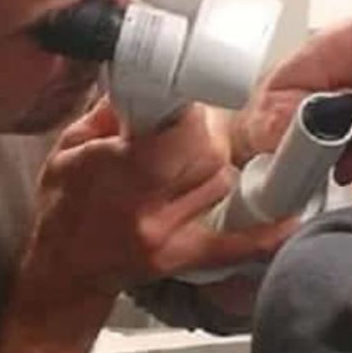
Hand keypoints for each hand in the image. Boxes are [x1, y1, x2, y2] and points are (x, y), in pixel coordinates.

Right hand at [11, 98, 294, 334]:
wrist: (62, 271)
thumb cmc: (64, 206)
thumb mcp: (70, 148)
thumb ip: (110, 113)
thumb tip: (149, 81)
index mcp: (116, 171)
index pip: (176, 129)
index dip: (189, 108)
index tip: (188, 95)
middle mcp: (145, 205)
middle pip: (208, 154)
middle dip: (204, 133)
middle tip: (188, 128)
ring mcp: (168, 233)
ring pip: (221, 182)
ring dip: (215, 166)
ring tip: (188, 164)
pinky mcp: (182, 256)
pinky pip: (233, 246)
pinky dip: (265, 234)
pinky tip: (289, 221)